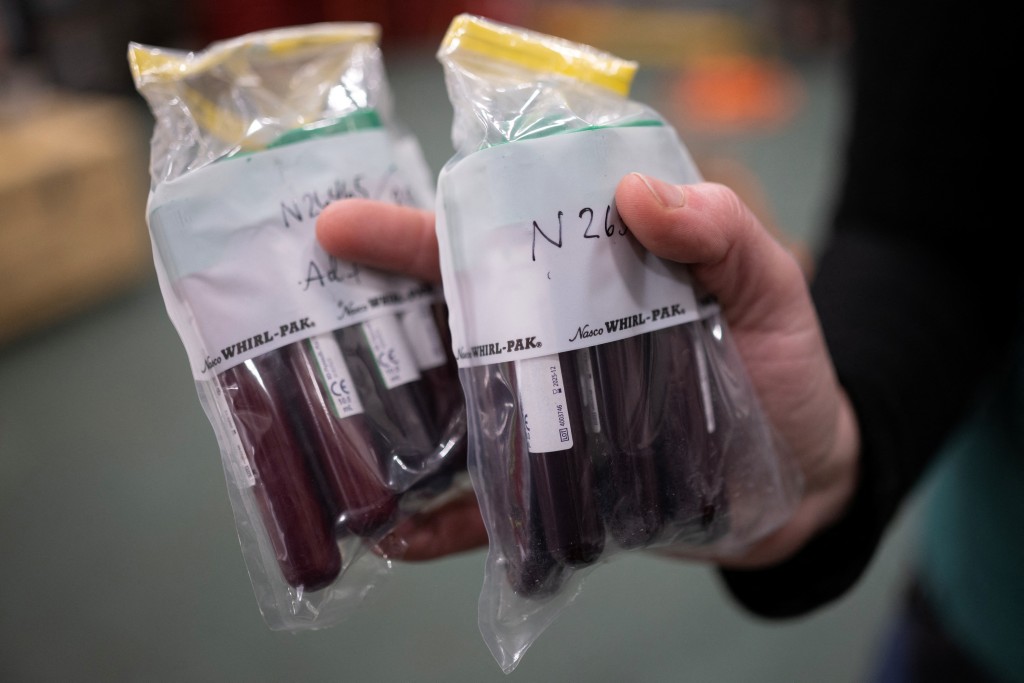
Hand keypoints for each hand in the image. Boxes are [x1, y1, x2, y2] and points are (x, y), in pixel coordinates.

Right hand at [316, 175, 858, 566]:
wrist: (805, 479)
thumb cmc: (783, 368)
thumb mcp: (769, 286)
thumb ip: (722, 232)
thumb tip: (637, 194)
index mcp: (576, 283)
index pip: (485, 245)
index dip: (410, 235)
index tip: (336, 227)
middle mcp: (544, 346)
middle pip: (444, 328)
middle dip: (367, 326)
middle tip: (293, 330)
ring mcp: (546, 421)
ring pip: (448, 417)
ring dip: (385, 429)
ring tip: (326, 441)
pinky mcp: (559, 492)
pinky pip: (491, 510)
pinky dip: (445, 525)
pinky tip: (399, 541)